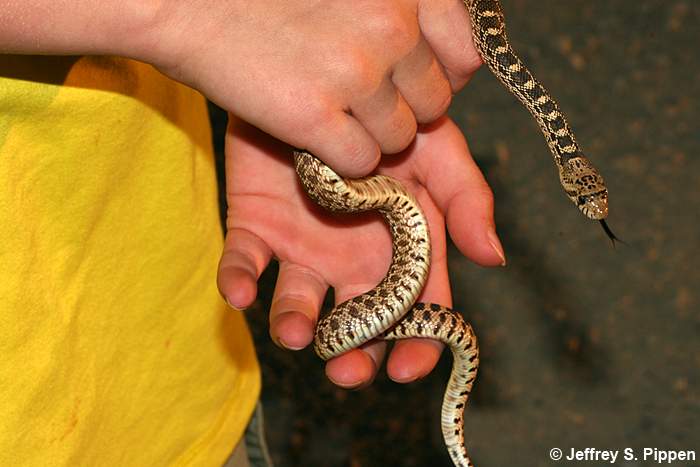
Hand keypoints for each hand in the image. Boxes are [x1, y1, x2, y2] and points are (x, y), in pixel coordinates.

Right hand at [146, 0, 481, 175]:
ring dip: (370, 135)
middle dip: (402, 109)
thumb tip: (458, 59)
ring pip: (400, 138)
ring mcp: (356, 73)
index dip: (438, 74)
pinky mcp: (316, 116)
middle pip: (434, 103)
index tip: (407, 77)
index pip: (466, 52)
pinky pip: (363, 162)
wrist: (190, 2)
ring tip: (326, 108)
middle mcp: (392, 27)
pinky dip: (342, 159)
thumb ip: (403, 12)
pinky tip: (311, 130)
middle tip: (355, 96)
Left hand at [217, 117, 504, 387]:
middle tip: (345, 371)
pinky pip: (243, 263)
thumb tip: (494, 258)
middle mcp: (352, 263)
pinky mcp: (256, 227)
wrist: (330, 82)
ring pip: (296, 304)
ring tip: (297, 331)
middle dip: (353, 355)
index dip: (415, 345)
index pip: (414, 313)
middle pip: (356, 325)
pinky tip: (240, 293)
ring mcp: (303, 249)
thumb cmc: (390, 121)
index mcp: (401, 254)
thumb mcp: (438, 151)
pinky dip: (239, 281)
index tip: (405, 368)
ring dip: (294, 324)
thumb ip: (466, 201)